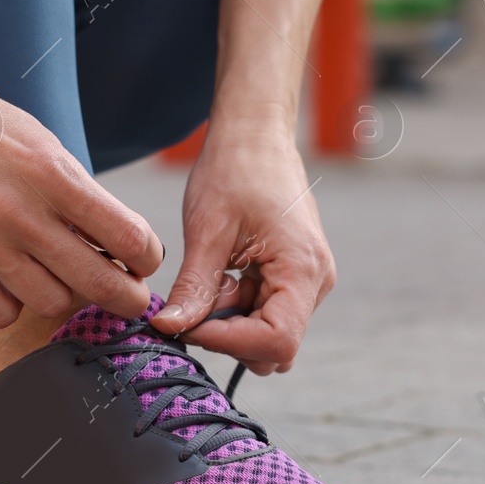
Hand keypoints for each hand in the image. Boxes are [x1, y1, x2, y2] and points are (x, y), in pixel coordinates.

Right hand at [0, 60, 161, 326]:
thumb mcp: (39, 141)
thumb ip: (76, 192)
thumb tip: (119, 242)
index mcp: (54, 175)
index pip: (131, 239)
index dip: (146, 258)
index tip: (142, 261)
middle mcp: (22, 214)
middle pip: (100, 285)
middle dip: (126, 297)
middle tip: (128, 297)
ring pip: (52, 304)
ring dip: (62, 296)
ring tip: (54, 276)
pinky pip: (0, 312)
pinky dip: (11, 302)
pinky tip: (7, 279)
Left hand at [150, 121, 334, 373]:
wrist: (255, 135)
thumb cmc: (235, 169)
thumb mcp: (207, 230)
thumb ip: (194, 287)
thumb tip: (169, 328)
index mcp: (303, 270)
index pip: (276, 343)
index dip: (228, 342)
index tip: (188, 322)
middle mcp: (315, 283)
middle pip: (273, 348)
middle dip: (228, 334)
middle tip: (195, 298)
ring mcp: (307, 282)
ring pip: (265, 335)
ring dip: (230, 320)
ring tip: (211, 275)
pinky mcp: (293, 279)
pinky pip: (264, 313)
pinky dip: (236, 306)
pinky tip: (221, 272)